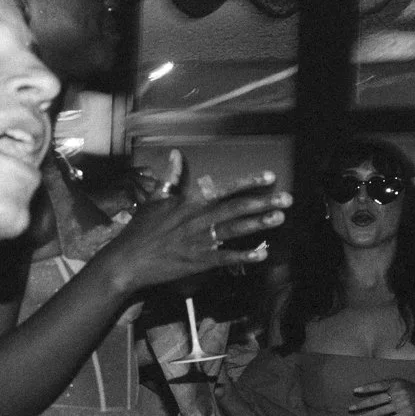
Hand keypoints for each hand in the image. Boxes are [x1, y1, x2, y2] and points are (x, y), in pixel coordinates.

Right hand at [94, 158, 287, 291]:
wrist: (128, 260)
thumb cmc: (140, 230)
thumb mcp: (154, 199)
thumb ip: (171, 176)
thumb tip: (176, 154)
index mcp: (189, 202)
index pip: (224, 187)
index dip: (249, 181)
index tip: (269, 176)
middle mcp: (197, 219)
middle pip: (236, 208)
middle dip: (263, 202)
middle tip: (286, 198)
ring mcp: (199, 240)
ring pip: (235, 229)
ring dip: (259, 223)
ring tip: (279, 217)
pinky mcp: (198, 261)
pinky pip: (226, 257)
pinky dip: (244, 255)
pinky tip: (262, 252)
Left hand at [350, 378, 414, 415]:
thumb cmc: (411, 390)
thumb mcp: (400, 383)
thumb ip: (386, 385)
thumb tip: (366, 390)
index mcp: (395, 383)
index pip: (377, 386)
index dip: (366, 388)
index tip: (354, 391)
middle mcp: (398, 393)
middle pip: (376, 400)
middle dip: (361, 405)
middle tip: (350, 409)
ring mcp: (402, 405)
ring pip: (380, 411)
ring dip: (367, 415)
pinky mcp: (406, 415)